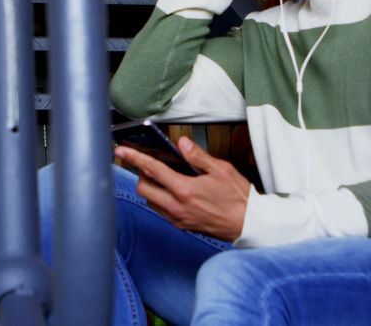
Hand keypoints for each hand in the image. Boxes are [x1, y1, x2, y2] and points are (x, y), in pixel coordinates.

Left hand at [115, 137, 250, 241]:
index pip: (153, 170)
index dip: (135, 158)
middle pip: (143, 189)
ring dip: (151, 188)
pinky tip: (173, 191)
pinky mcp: (182, 225)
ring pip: (150, 201)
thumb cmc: (238, 198)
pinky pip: (161, 211)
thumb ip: (198, 156)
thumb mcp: (221, 170)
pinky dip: (160, 199)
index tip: (122, 150)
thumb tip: (182, 144)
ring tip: (164, 177)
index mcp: (185, 190)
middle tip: (151, 164)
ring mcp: (178, 218)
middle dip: (141, 175)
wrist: (248, 224)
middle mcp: (177, 207)